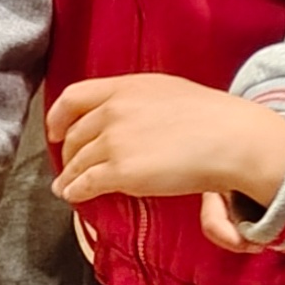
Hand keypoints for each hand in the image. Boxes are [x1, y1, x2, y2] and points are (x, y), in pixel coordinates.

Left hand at [42, 75, 284, 210]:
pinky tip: (74, 196)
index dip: (58, 117)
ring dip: (69, 177)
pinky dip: (75, 191)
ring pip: (77, 162)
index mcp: (124, 87)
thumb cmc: (209, 117)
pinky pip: (86, 184)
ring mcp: (115, 141)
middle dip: (67, 153)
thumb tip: (122, 118)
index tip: (55, 130)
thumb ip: (136, 101)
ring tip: (66, 187)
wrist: (230, 138)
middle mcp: (114, 111)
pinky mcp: (121, 171)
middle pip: (74, 134)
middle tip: (68, 166)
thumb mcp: (166, 92)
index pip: (74, 97)